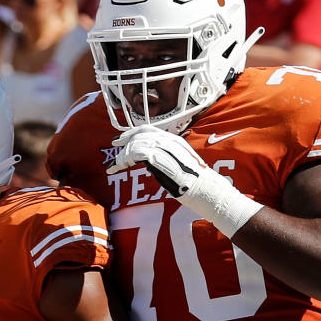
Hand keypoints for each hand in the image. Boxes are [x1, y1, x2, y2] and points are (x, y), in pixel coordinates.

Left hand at [107, 125, 259, 237]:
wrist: (207, 190)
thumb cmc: (194, 182)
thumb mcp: (178, 165)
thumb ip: (165, 159)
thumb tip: (150, 159)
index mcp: (175, 141)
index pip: (150, 130)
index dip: (133, 132)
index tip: (122, 138)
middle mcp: (171, 141)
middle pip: (142, 133)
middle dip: (125, 139)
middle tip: (114, 145)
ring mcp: (167, 149)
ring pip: (137, 143)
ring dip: (122, 154)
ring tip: (114, 165)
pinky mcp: (161, 160)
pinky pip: (136, 154)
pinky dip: (122, 161)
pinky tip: (117, 168)